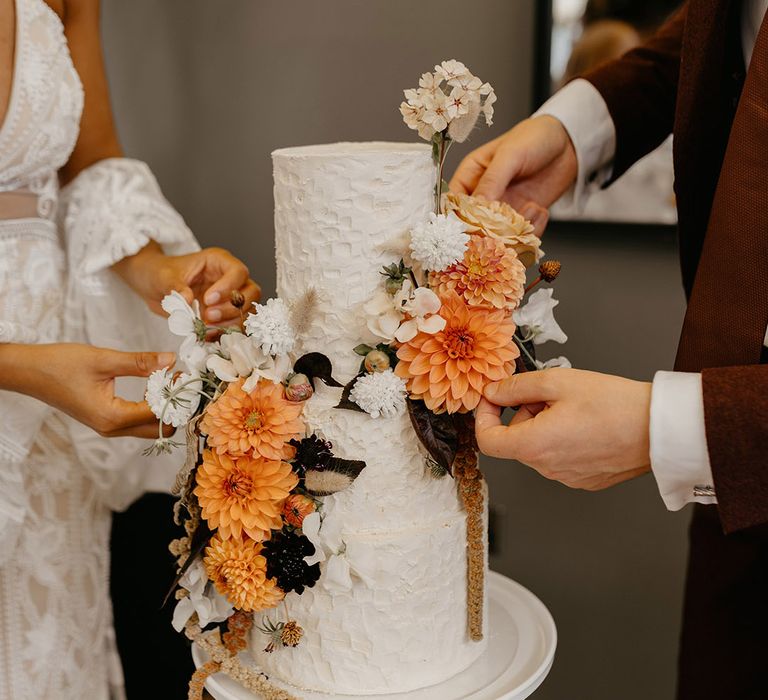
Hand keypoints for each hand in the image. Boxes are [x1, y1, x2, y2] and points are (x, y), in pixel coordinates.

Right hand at [1, 343, 175, 438]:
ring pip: (149, 427)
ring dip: (165, 407)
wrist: (29, 372)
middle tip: (182, 380)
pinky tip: (155, 383)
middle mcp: (111, 428)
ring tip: (171, 379)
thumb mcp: (104, 359)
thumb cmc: (60, 364)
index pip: (158, 415)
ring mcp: (108, 427)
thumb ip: (140, 362)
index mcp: (111, 417)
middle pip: (159, 429)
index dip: (176, 396)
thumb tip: (171, 360)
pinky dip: (152, 406)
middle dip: (175, 407)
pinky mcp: (106, 420)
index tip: (185, 374)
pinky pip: (137, 420)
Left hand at [113, 243, 260, 325]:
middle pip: (250, 292)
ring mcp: (230, 298)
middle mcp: (230, 278)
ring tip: (207, 326)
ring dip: (231, 322)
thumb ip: (175, 286)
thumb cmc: (160, 273)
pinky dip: (225, 333)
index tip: (208, 299)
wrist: (154, 287)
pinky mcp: (225, 315)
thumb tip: (187, 298)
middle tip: (209, 315)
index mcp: (219, 261)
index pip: (238, 272)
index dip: (229, 287)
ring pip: (247, 311)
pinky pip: (236, 325)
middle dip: (232, 307)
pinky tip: (208, 334)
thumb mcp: (164, 276)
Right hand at [449, 115, 577, 235]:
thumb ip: (492, 180)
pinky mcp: (523, 218)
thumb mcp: (510, 154)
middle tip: (500, 231)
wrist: (569, 142)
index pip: (453, 203)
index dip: (455, 218)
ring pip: (497, 236)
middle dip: (485, 231)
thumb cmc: (535, 138)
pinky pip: (520, 237)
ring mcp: (503, 209)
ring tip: (530, 209)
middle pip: (473, 225)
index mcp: (471, 176)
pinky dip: (531, 230)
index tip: (466, 228)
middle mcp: (483, 196)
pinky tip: (540, 210)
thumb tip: (477, 205)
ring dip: (512, 232)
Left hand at [475, 368, 651, 490]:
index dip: (483, 416)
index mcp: (534, 446)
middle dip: (524, 413)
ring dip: (545, 425)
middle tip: (551, 394)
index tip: (494, 399)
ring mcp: (566, 478)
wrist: (660, 428)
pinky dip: (563, 439)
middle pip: (516, 440)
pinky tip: (587, 423)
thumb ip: (516, 387)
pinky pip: (560, 457)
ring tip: (574, 407)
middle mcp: (547, 468)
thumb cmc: (614, 404)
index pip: (487, 441)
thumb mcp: (557, 382)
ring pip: (538, 447)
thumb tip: (492, 393)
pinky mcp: (584, 480)